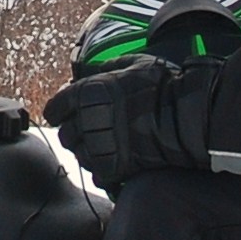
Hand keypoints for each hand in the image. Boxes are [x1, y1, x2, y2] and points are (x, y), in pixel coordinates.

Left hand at [43, 56, 205, 188]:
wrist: (186, 117)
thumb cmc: (163, 86)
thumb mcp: (135, 64)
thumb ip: (111, 68)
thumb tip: (101, 71)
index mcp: (87, 94)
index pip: (54, 109)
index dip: (61, 111)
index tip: (67, 114)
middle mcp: (87, 121)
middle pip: (65, 136)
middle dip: (75, 133)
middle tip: (91, 131)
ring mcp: (99, 147)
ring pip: (79, 156)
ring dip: (89, 152)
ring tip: (106, 146)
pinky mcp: (114, 168)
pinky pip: (97, 175)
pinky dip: (104, 170)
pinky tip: (116, 161)